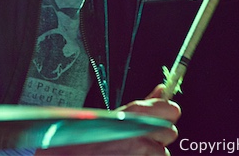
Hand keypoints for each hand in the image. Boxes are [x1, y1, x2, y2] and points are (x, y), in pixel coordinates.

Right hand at [37, 85, 180, 154]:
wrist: (67, 155)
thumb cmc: (83, 137)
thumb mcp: (112, 115)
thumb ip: (143, 104)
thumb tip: (163, 89)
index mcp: (134, 114)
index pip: (171, 110)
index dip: (165, 114)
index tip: (159, 116)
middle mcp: (140, 134)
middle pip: (169, 133)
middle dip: (157, 136)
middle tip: (136, 137)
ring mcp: (141, 154)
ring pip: (162, 154)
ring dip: (148, 154)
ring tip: (126, 151)